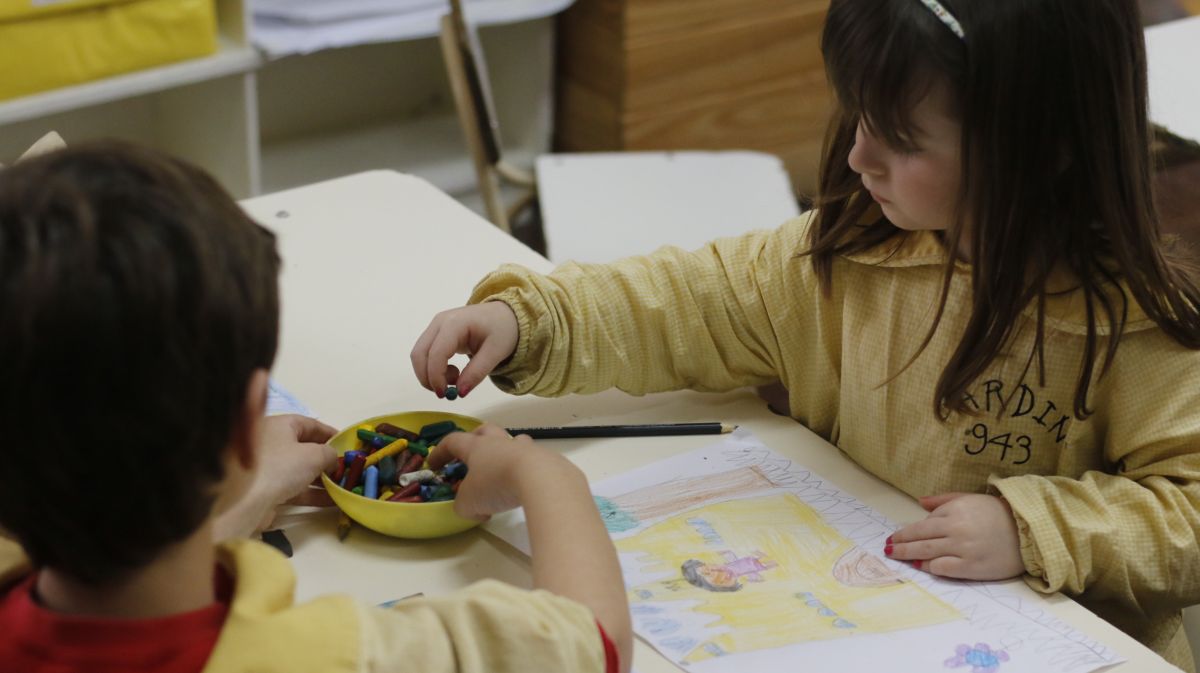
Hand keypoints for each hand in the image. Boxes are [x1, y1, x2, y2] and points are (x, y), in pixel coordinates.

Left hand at [215, 414, 337, 539]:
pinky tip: (331, 501)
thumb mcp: (313, 455)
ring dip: (321, 479)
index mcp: (278, 426)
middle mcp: (270, 443)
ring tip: (342, 487)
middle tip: (345, 468)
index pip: (308, 424)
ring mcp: (267, 468)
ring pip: (299, 470)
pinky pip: (293, 488)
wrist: (243, 501)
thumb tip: (333, 460)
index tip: (346, 442)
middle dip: (326, 459)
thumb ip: (330, 454)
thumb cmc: (280, 466)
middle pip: (304, 448)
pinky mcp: (265, 490)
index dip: (328, 432)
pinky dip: (311, 493)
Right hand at [410, 302, 518, 397]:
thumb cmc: (503, 330)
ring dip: (429, 374)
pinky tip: (453, 372)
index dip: (436, 376)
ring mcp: (435, 326)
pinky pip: (426, 354)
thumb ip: (477, 372)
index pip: (436, 352)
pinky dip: (433, 368)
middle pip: (419, 354)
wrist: (504, 315)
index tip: (445, 394)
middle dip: (427, 377)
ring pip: (419, 355)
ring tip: (455, 378)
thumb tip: (460, 392)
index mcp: (455, 323)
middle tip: (446, 392)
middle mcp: (440, 322)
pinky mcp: (436, 333)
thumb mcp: (496, 353)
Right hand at [428, 424, 577, 521]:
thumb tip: (472, 509)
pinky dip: (523, 471)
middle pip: (485, 431)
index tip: (432, 465)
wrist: (540, 479)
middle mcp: (500, 442)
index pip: (452, 441)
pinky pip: (530, 460)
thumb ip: (463, 505)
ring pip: (511, 442)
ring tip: (501, 470)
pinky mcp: (544, 459)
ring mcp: (524, 448)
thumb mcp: (469, 502)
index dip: (440, 452)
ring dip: (503, 452)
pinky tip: (522, 487)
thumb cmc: (496, 484)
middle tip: (470, 454)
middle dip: (475, 439)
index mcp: (476, 446)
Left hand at [885, 493, 1024, 580]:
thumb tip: (920, 502)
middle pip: (919, 537)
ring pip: (926, 552)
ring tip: (895, 556)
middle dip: (900, 543)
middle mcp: (956, 528)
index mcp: (955, 510)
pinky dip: (928, 566)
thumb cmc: (998, 514)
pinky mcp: (971, 566)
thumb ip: (943, 500)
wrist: (1029, 533)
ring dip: (907, 554)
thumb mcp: (971, 499)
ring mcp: (963, 548)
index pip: (924, 522)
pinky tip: (920, 566)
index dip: (907, 531)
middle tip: (887, 548)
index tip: (896, 536)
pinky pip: (942, 567)